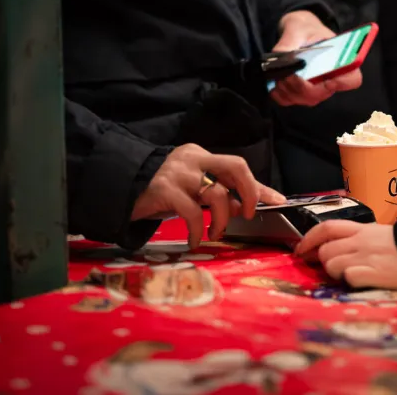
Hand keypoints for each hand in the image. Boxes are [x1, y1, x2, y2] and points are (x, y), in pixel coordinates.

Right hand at [131, 144, 285, 248]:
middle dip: (251, 192)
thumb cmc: (161, 190)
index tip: (278, 201)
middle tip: (247, 214)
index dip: (260, 186)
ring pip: (217, 193)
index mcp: (202, 156)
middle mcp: (194, 159)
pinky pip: (192, 212)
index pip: (238, 167)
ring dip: (222, 219)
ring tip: (214, 233)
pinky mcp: (164, 190)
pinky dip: (198, 230)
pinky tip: (195, 240)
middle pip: (236, 166)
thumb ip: (219, 195)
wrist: (118, 188)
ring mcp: (179, 173)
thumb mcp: (192, 190)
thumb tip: (246, 206)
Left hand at [270, 10, 362, 106]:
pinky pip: (290, 101)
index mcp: (340, 60)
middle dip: (302, 86)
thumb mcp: (299, 28)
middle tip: (288, 73)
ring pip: (305, 99)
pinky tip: (275, 81)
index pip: (353, 79)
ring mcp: (315, 89)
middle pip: (322, 94)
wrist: (297, 34)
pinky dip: (279, 93)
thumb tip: (281, 56)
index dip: (343, 82)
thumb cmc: (305, 30)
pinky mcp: (300, 94)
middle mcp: (330, 79)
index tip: (328, 78)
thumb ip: (291, 41)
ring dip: (288, 89)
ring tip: (279, 73)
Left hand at [295, 221, 396, 289]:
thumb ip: (362, 239)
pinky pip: (348, 277)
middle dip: (322, 261)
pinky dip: (349, 281)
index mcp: (363, 229)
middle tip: (331, 270)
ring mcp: (365, 258)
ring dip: (334, 273)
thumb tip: (344, 248)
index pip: (327, 227)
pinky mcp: (373, 274)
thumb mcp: (383, 235)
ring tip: (349, 277)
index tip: (300, 250)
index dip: (309, 237)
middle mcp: (360, 242)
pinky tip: (360, 283)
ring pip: (331, 264)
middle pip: (325, 250)